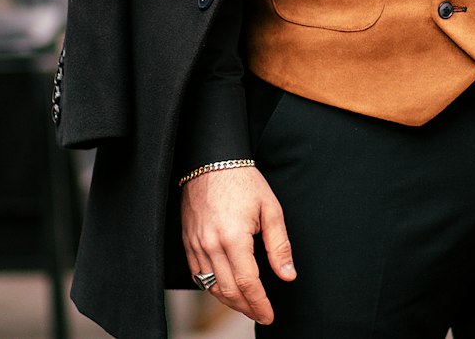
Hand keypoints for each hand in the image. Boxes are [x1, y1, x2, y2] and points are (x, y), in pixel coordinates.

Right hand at [181, 165, 294, 324]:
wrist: (211, 160)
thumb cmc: (244, 180)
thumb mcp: (270, 208)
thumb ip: (279, 245)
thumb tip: (288, 275)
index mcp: (233, 237)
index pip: (248, 283)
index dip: (260, 303)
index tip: (269, 315)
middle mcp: (211, 245)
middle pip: (229, 290)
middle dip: (246, 307)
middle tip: (261, 314)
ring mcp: (196, 245)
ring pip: (211, 287)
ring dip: (230, 301)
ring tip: (247, 305)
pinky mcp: (187, 242)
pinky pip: (197, 276)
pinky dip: (212, 287)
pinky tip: (225, 289)